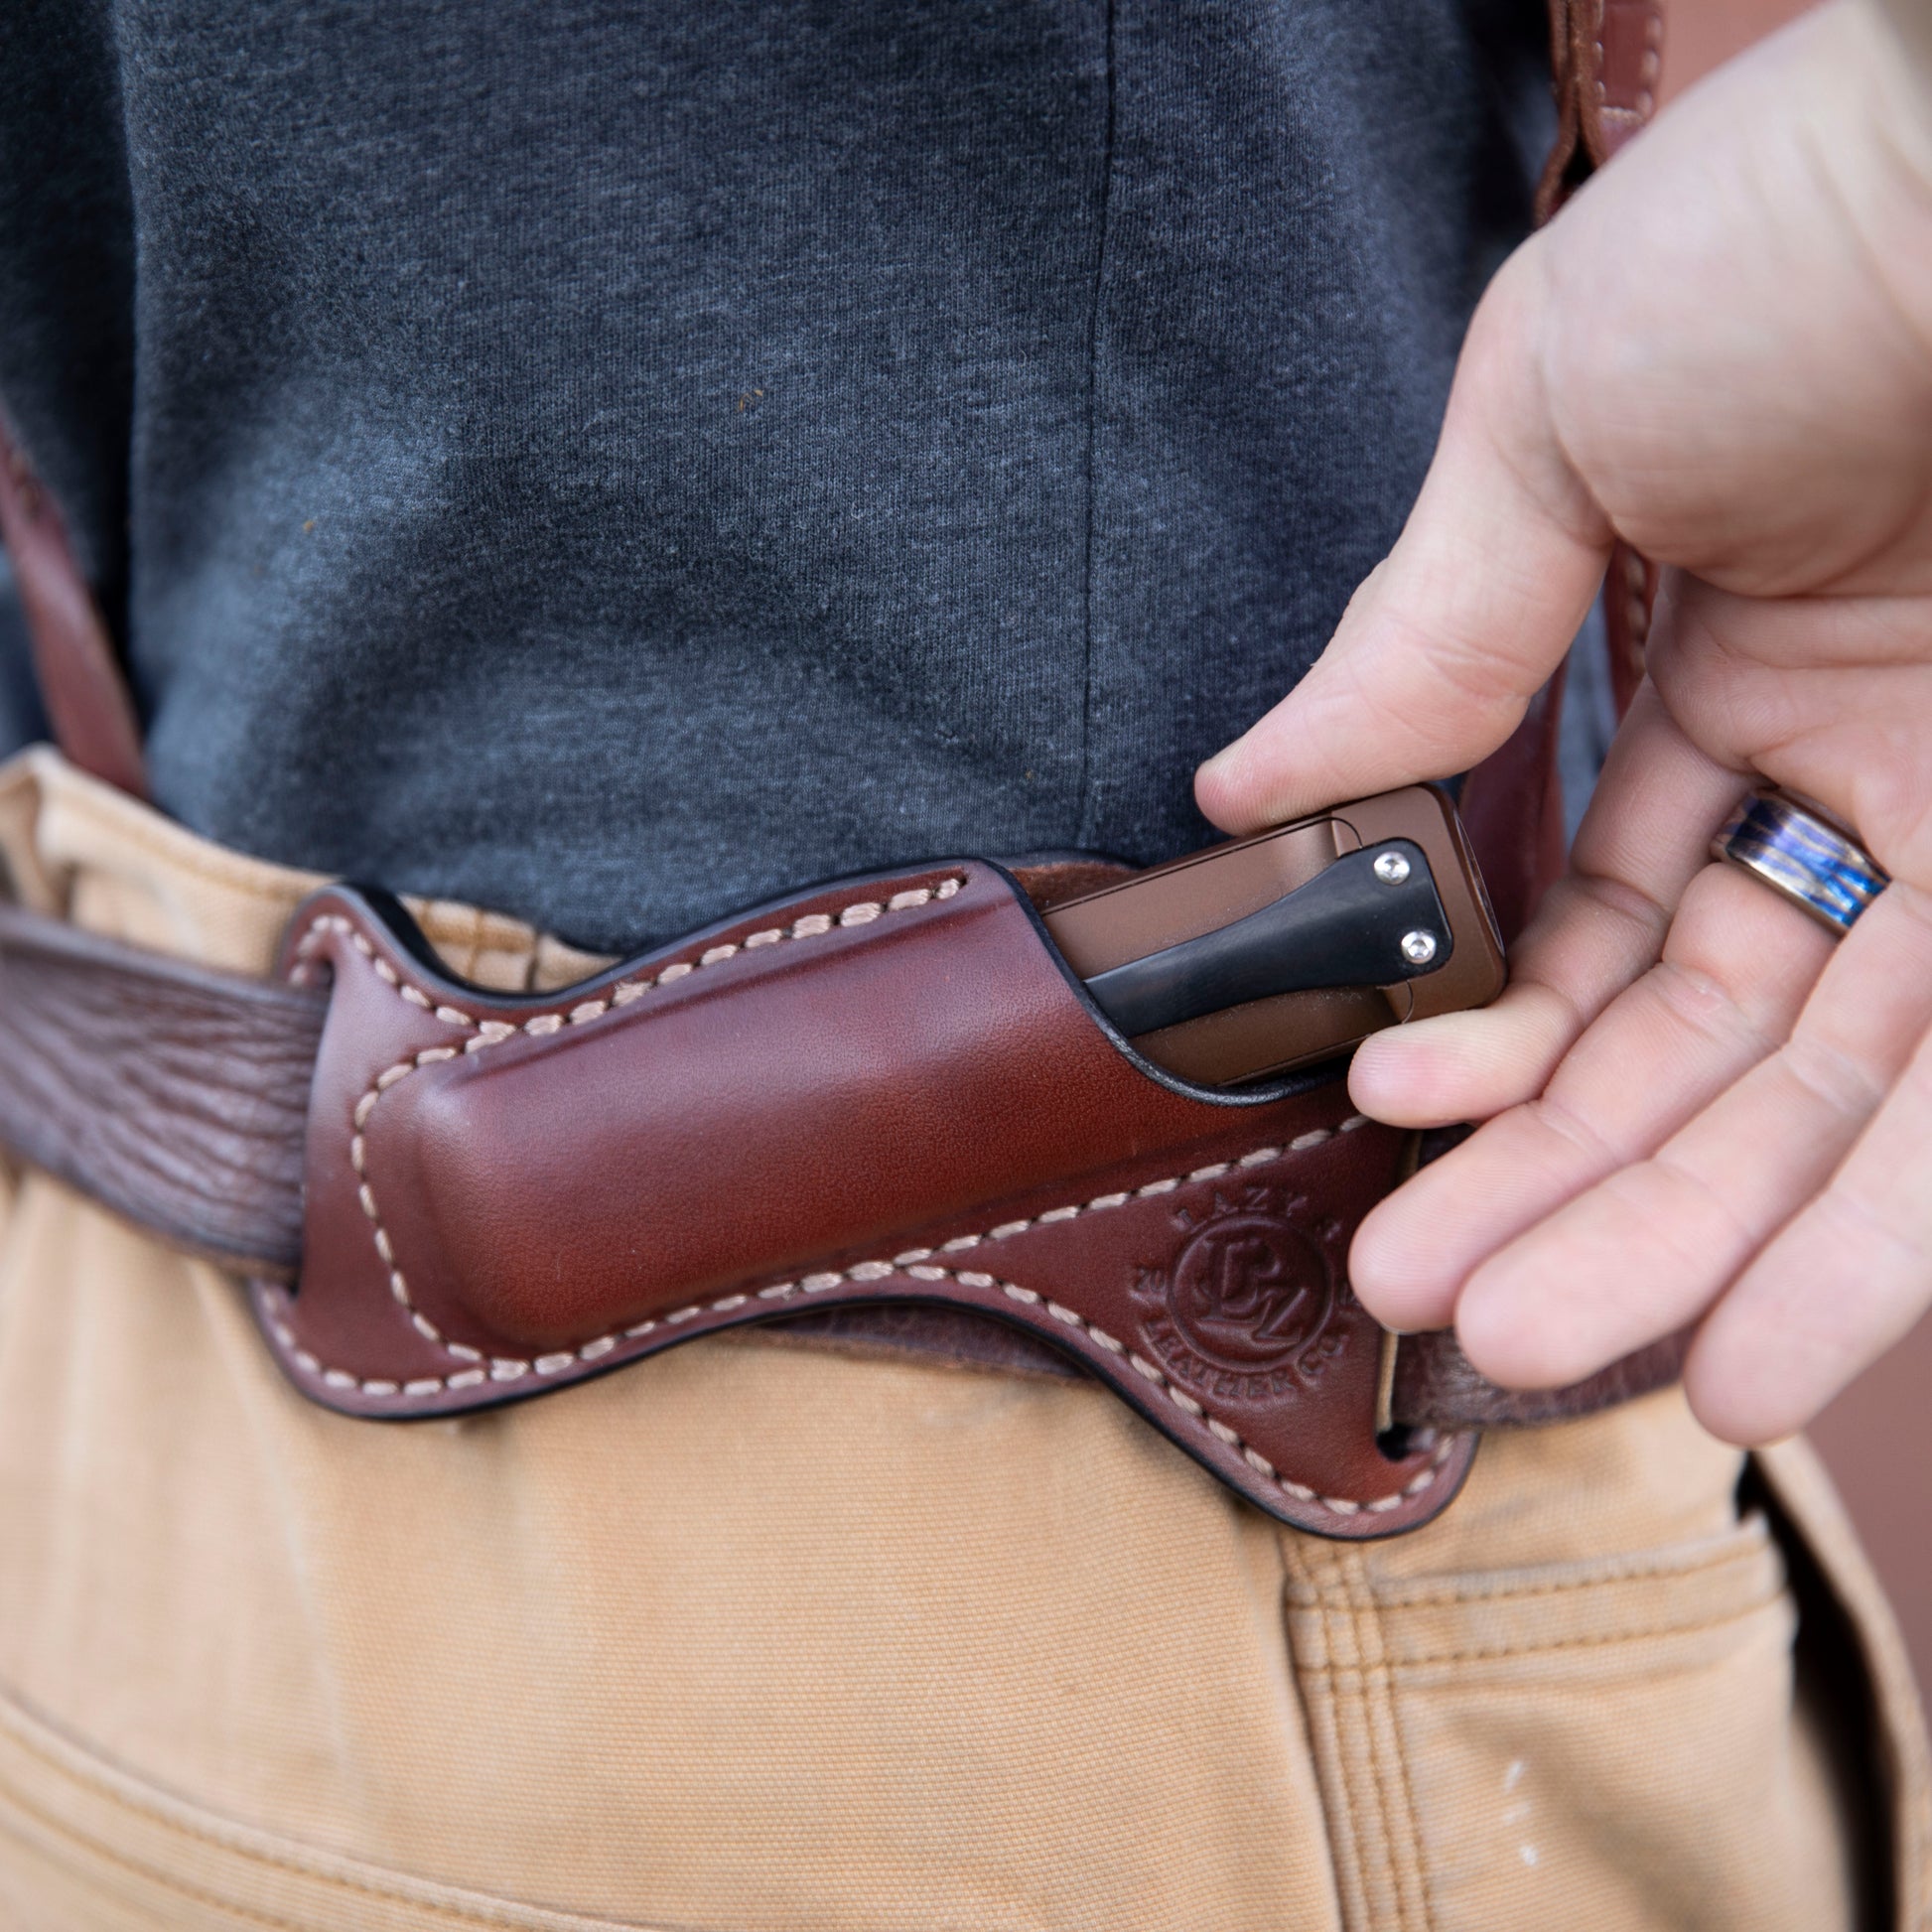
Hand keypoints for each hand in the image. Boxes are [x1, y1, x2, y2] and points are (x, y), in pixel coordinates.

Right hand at [1194, 0, 1931, 1445]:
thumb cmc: (1798, 230)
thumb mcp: (1554, 418)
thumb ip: (1423, 630)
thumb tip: (1248, 783)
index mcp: (1724, 679)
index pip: (1594, 921)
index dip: (1486, 1035)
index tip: (1379, 1109)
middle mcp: (1856, 788)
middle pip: (1691, 1047)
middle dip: (1558, 1181)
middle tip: (1432, 1297)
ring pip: (1821, 1108)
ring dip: (1683, 1246)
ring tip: (1551, 1351)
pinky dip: (1867, 1242)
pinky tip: (1751, 1353)